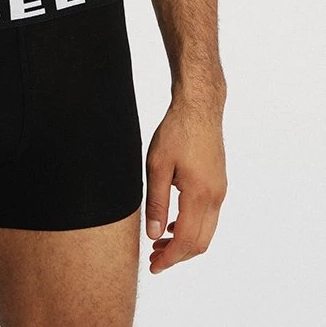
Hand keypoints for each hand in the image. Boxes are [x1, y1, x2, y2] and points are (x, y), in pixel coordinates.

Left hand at [145, 100, 226, 273]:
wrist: (199, 108)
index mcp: (200, 194)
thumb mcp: (157, 166)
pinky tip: (173, 223)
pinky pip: (208, 217)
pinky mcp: (219, 183)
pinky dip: (192, 227)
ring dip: (185, 242)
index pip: (187, 240)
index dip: (170, 258)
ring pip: (206, 231)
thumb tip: (154, 235)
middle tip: (154, 258)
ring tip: (160, 242)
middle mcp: (215, 197)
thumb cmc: (176, 132)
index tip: (154, 266)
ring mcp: (220, 191)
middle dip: (177, 255)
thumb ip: (156, 203)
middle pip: (200, 242)